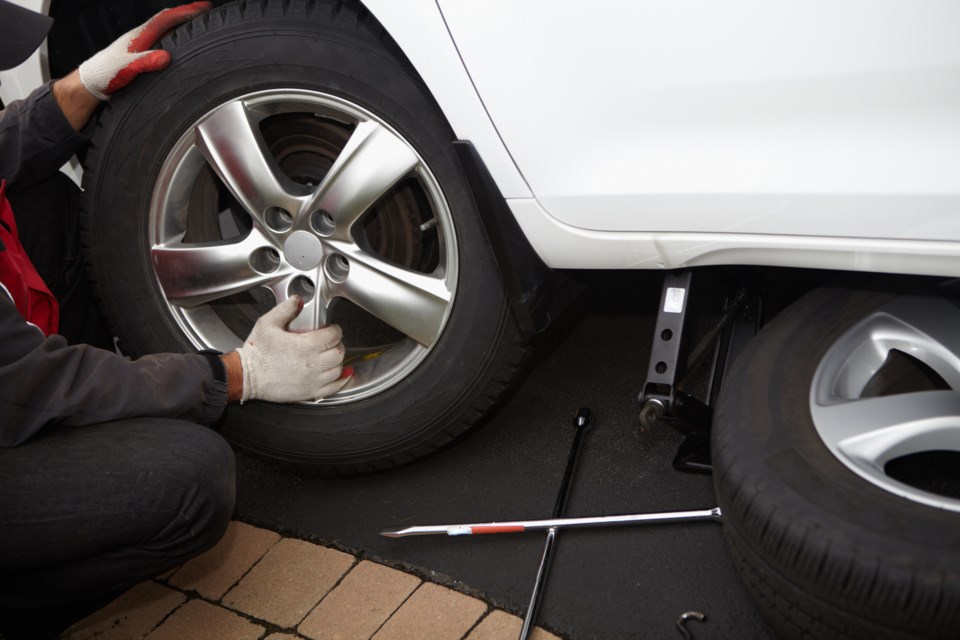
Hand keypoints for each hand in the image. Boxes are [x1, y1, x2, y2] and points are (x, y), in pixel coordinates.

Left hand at [78, 2, 211, 99]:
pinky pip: (162, 40)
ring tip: (197, 23)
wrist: (92, 82)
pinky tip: (179, 42)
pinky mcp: (141, 53)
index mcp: (140, 37)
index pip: (166, 19)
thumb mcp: (126, 69)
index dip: (186, 12)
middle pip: (168, 20)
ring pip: (166, 29)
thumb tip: (166, 56)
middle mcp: (142, 37)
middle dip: (187, 13)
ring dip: (181, 24)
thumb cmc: (105, 75)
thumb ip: (145, 62)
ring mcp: (141, 44)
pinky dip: (174, 36)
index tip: (203, 7)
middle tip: (205, 10)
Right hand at [234, 297, 350, 402]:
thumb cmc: (256, 353)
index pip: (334, 335)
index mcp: (306, 346)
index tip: (330, 329)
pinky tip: (342, 375)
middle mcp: (313, 364)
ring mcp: (312, 380)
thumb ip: (285, 309)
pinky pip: (334, 387)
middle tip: (329, 341)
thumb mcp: (268, 323)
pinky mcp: (309, 392)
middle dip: (337, 344)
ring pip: (338, 369)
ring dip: (337, 361)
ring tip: (328, 355)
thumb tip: (298, 300)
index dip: (335, 329)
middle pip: (339, 352)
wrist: (246, 376)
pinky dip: (341, 380)